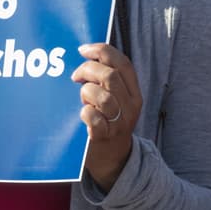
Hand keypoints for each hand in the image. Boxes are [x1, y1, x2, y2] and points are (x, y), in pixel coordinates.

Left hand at [71, 43, 141, 191]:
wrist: (113, 159)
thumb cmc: (108, 122)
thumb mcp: (115, 99)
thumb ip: (106, 80)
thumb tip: (85, 55)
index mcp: (134, 92)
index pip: (123, 63)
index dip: (102, 51)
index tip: (83, 50)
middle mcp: (130, 106)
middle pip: (110, 76)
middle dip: (87, 70)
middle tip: (75, 77)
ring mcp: (120, 123)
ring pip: (102, 96)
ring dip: (86, 93)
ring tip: (82, 99)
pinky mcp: (105, 137)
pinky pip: (94, 118)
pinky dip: (86, 112)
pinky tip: (83, 114)